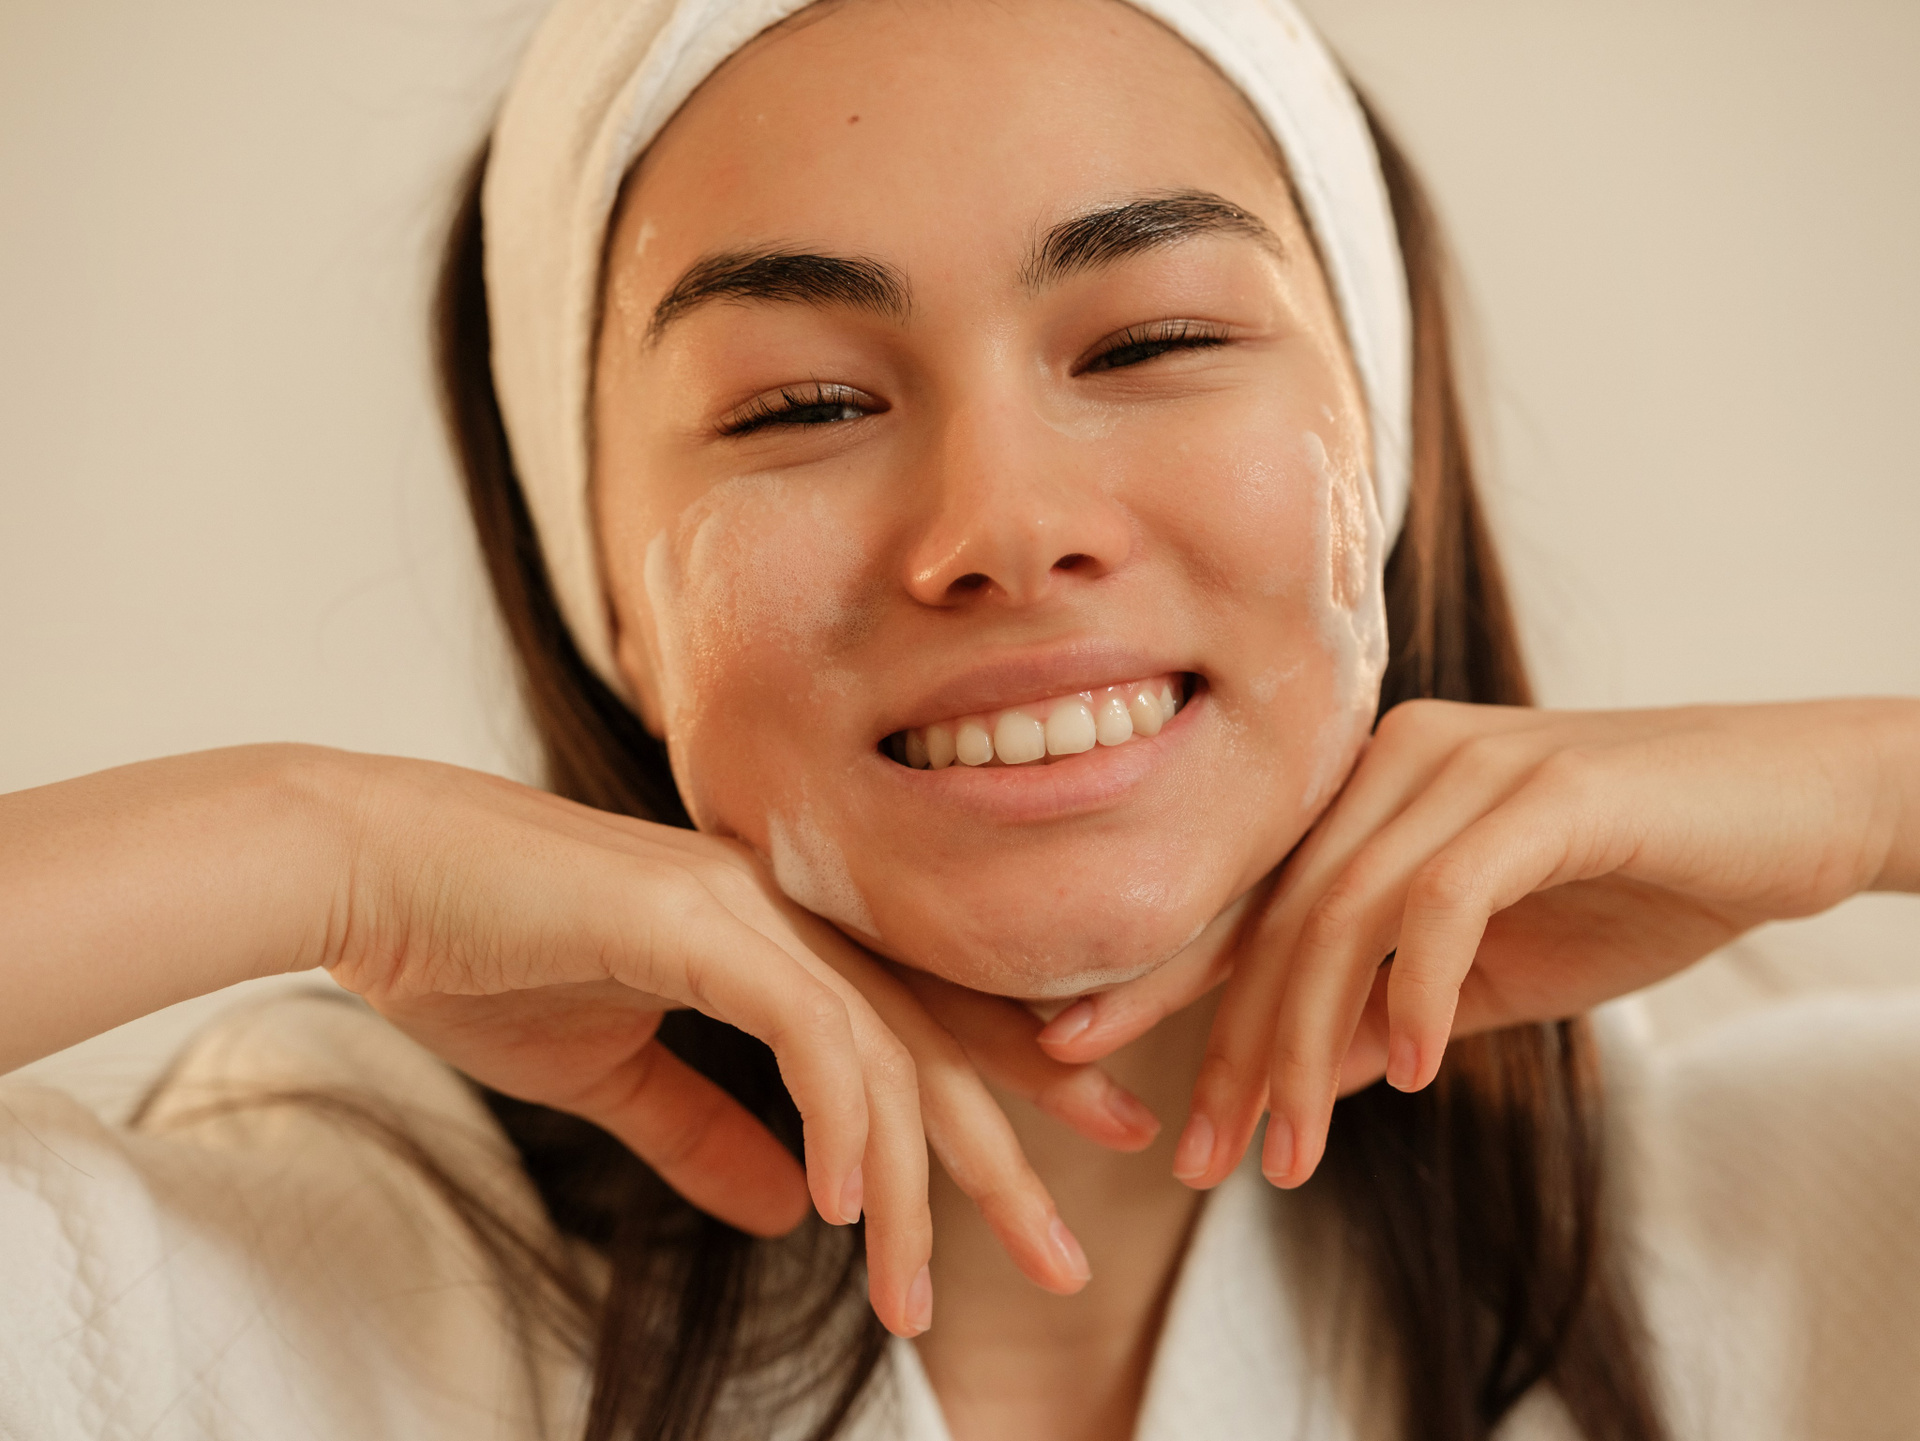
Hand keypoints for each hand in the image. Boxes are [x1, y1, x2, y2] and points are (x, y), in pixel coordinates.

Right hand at [325, 754, 1154, 1335]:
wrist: (372, 878)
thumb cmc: (480, 959)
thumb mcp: (610, 1077)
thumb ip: (705, 1134)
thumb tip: (792, 1215)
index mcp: (776, 944)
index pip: (918, 1024)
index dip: (1006, 1089)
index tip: (1080, 1157)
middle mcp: (788, 918)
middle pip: (934, 1044)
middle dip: (1009, 1156)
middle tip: (1069, 1262)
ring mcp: (749, 910)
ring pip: (883, 1052)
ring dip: (912, 1186)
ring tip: (923, 1302)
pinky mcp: (698, 919)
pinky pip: (807, 1025)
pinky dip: (840, 1116)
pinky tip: (847, 1207)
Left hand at [1038, 698, 1919, 1188]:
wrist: (1795, 813)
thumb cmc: (1636, 884)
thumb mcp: (1492, 972)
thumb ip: (1387, 1008)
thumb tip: (1295, 1077)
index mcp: (1370, 789)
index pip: (1248, 893)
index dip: (1156, 975)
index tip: (1075, 1054)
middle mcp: (1395, 759)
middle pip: (1278, 913)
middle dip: (1229, 1047)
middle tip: (1201, 1156)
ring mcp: (1465, 762)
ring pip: (1341, 913)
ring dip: (1308, 1047)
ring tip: (1291, 1154)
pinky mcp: (1544, 787)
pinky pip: (1442, 899)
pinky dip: (1415, 993)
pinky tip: (1408, 1076)